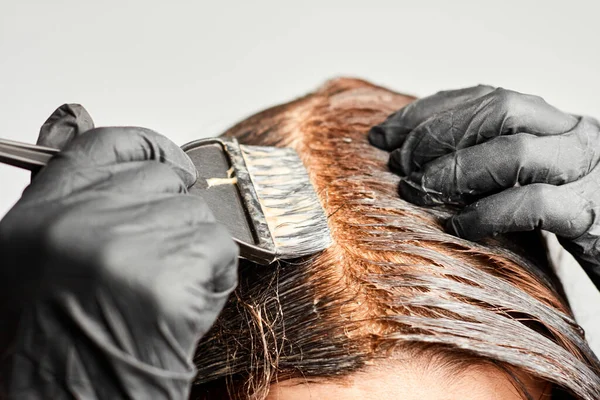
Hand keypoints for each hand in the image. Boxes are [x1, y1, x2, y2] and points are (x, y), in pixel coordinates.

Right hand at [0, 105, 237, 398]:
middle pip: (165, 182)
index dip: (148, 147)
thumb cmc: (59, 342)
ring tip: (166, 294)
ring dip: (196, 253)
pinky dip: (214, 277)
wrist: (75, 397)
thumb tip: (112, 163)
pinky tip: (185, 307)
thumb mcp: (37, 261)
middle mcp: (80, 221)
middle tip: (165, 259)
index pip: (104, 146)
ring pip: (198, 216)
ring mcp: (126, 244)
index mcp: (42, 215)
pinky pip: (220, 249)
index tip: (173, 163)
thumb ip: (74, 209)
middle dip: (177, 217)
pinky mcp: (169, 275)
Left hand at [368, 86, 599, 288]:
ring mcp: (588, 171)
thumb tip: (412, 159)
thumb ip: (486, 159)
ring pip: (516, 153)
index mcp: (551, 121)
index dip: (427, 112)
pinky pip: (535, 204)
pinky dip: (488, 213)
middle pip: (499, 111)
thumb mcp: (524, 178)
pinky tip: (458, 226)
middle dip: (438, 136)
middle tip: (400, 167)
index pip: (483, 96)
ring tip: (417, 192)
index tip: (382, 135)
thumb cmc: (561, 215)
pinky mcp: (593, 215)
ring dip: (454, 172)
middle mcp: (573, 134)